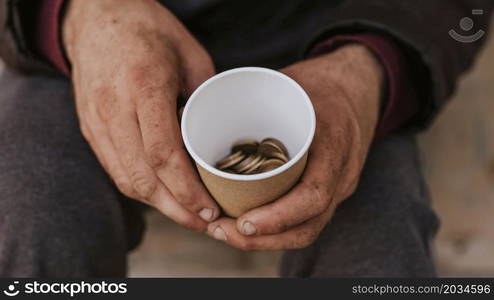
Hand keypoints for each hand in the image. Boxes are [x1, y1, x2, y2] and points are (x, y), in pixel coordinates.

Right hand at [63, 0, 219, 230]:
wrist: (96, 17)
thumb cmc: (149, 30)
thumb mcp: (190, 54)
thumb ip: (204, 97)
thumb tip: (219, 138)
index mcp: (143, 86)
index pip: (162, 154)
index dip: (187, 190)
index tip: (210, 209)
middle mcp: (113, 107)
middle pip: (142, 177)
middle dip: (176, 209)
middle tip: (205, 223)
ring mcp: (96, 120)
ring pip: (125, 179)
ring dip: (158, 205)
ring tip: (188, 215)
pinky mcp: (89, 127)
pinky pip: (114, 168)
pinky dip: (140, 188)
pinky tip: (163, 195)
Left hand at [206, 45, 383, 248]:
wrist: (359, 87)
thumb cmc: (320, 83)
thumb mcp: (292, 81)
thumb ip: (257, 101)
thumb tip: (202, 108)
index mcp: (335, 143)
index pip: (313, 195)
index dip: (278, 217)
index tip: (242, 223)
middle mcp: (342, 173)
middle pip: (308, 225)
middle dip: (262, 239)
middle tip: (220, 231)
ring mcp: (339, 185)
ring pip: (306, 229)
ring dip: (266, 240)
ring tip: (226, 232)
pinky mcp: (329, 190)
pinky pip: (306, 218)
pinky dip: (275, 228)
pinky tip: (247, 223)